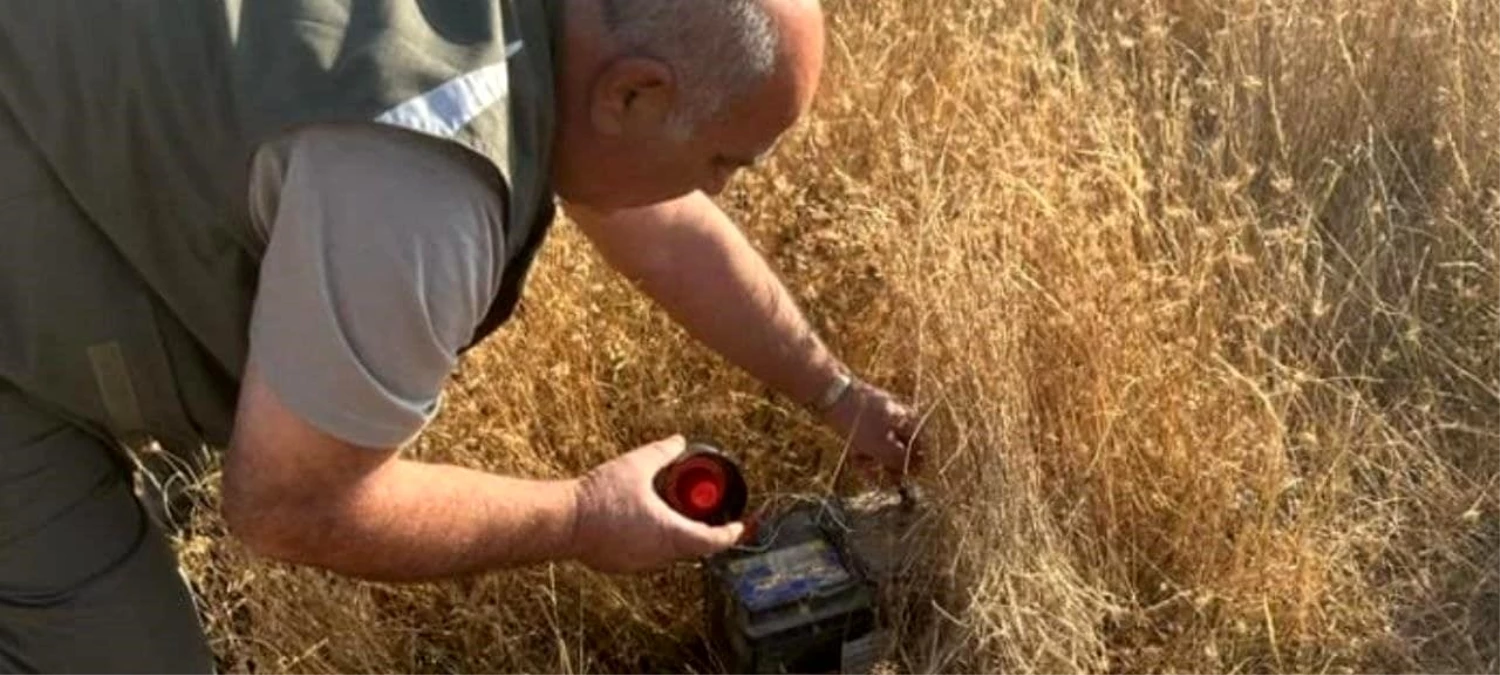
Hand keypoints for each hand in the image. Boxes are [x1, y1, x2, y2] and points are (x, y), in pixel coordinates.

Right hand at [569, 436, 745, 573]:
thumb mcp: (636, 465)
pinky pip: (649, 556)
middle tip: (712, 516)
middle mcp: (659, 555)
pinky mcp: (623, 566)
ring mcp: (640, 564)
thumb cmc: (599, 496)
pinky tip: (647, 524)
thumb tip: (679, 440)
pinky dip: (656, 542)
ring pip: (671, 554)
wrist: (563, 521)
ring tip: (680, 517)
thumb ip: (662, 452)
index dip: (731, 534)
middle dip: (706, 533)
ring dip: (679, 538)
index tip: (740, 525)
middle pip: (695, 549)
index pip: (713, 542)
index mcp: (670, 534)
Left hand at [820, 380, 923, 482]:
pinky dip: (863, 449)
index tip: (906, 478)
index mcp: (907, 419)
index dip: (915, 463)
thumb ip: (899, 459)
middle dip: (891, 463)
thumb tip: (911, 470)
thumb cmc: (860, 420)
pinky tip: (854, 459)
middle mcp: (896, 414)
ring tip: (864, 469)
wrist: (830, 392)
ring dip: (875, 459)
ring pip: (881, 442)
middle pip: (900, 444)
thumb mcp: (882, 446)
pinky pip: (866, 437)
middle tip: (885, 479)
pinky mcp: (859, 415)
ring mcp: (877, 413)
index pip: (920, 444)